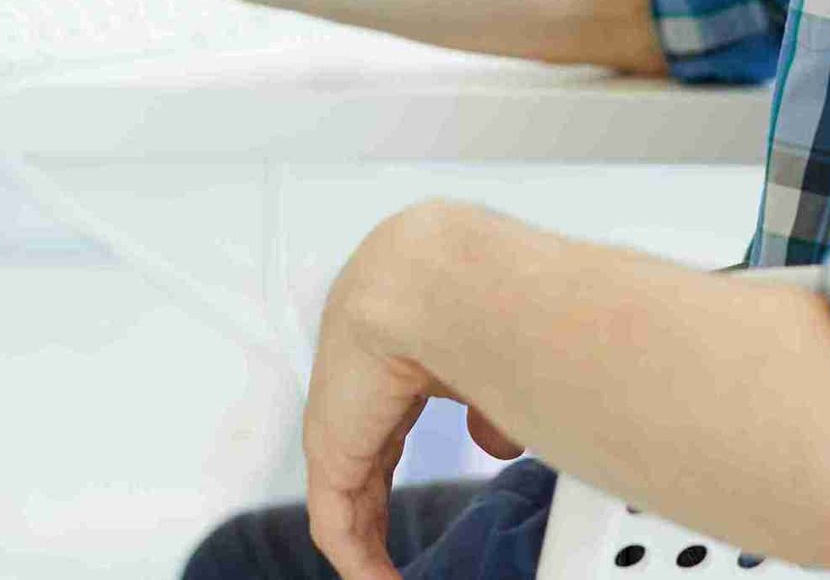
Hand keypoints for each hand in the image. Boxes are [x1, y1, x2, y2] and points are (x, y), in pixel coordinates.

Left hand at [303, 204, 515, 579]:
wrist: (432, 277)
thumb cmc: (470, 296)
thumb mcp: (489, 359)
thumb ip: (488, 406)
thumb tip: (499, 443)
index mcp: (391, 356)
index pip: (387, 428)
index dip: (402, 467)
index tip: (417, 499)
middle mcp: (357, 387)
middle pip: (364, 470)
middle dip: (383, 515)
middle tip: (401, 559)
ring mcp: (339, 419)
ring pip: (349, 501)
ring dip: (372, 547)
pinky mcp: (330, 450)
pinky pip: (338, 523)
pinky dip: (362, 560)